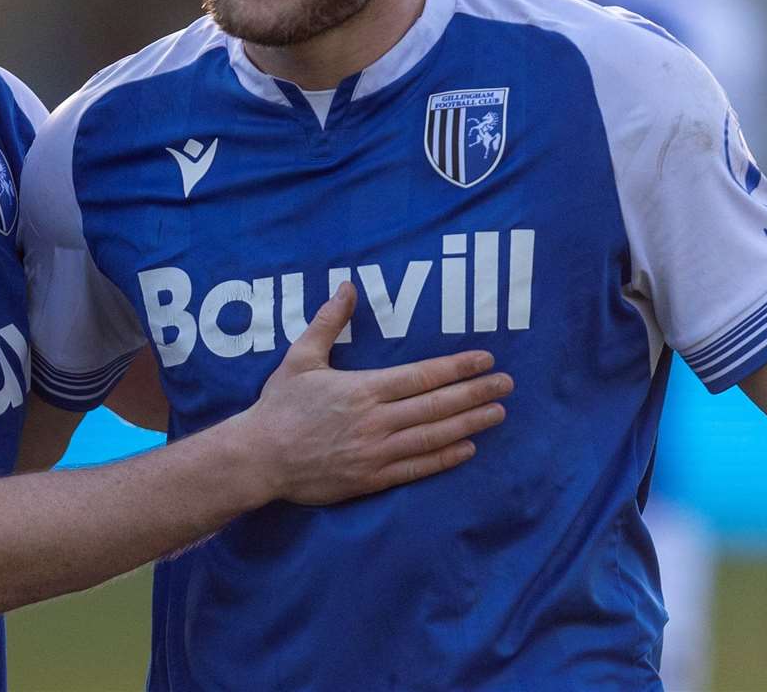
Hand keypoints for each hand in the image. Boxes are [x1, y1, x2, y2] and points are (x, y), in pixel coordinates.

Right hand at [239, 282, 512, 504]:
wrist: (260, 457)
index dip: (457, 368)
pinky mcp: (372, 478)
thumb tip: (347, 286)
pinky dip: (445, 458)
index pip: (422, 375)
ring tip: (497, 414)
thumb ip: (328, 322)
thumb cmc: (280, 405)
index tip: (485, 360)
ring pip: (433, 437)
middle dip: (475, 393)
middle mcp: (376, 420)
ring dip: (469, 424)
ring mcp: (376, 452)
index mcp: (363, 388)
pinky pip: (417, 468)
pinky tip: (468, 449)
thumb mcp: (301, 357)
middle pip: (437, 405)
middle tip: (506, 385)